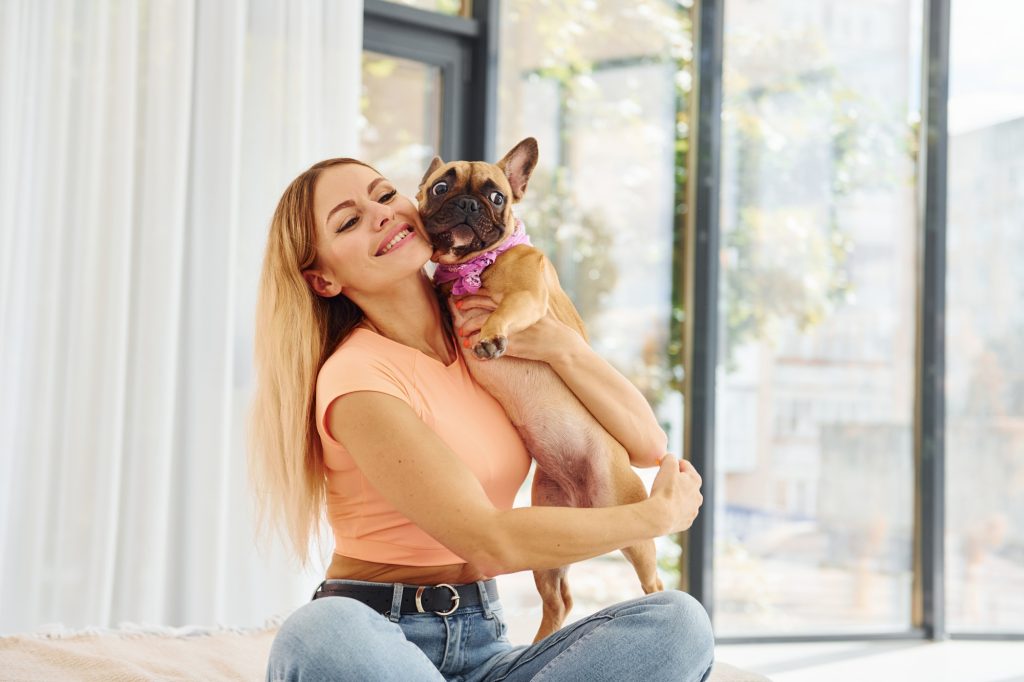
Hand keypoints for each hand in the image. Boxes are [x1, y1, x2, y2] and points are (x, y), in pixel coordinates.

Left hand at [450, 290, 582, 363]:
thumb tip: (502, 304)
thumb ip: (517, 306)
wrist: (559, 343)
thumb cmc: (545, 327)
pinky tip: (473, 351)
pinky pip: (489, 344)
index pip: (487, 295)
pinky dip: (478, 347)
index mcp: (514, 303)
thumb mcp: (532, 310)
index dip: (471, 298)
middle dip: (466, 315)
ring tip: (464, 338)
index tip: (459, 302)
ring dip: (470, 332)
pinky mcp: (511, 344)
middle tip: (459, 322)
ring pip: (482, 327)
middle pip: (481, 309)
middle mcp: (510, 313)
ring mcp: (509, 328)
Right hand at [648, 455, 702, 534]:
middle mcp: (698, 496)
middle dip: (675, 481)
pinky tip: (663, 509)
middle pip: (685, 483)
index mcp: (695, 480)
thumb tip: (670, 459)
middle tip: (661, 481)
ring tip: (662, 497)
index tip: (661, 465)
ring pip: (683, 499)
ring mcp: (693, 511)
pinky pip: (679, 513)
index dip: (671, 463)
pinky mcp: (686, 523)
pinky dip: (673, 510)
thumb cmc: (665, 490)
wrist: (660, 517)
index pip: (684, 465)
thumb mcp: (667, 466)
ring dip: (675, 496)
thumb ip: (670, 457)